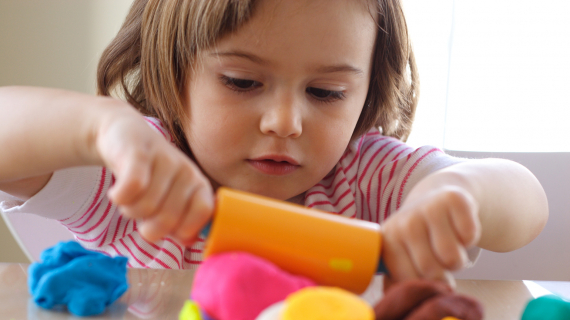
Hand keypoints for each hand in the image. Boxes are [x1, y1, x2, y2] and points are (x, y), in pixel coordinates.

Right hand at [94, 106, 213, 244]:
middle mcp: (187, 171)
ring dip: (129, 210)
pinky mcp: (139, 153)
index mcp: (199, 185)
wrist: (124, 135)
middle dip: (148, 226)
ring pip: (145, 207)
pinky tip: (117, 192)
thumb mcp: (171, 199)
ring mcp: (164, 160)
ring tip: (130, 199)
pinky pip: (131, 189)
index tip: (168, 229)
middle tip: (142, 213)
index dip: (182, 229)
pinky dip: (119, 198)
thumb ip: (182, 223)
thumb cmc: (151, 176)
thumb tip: (189, 241)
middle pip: (168, 219)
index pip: (203, 214)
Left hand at [381, 186, 480, 285]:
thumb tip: (397, 300)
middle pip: (431, 271)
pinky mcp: (453, 199)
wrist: (436, 198)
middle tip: (438, 260)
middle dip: (442, 274)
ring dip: (457, 260)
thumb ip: (397, 279)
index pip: (407, 280)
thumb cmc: (419, 237)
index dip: (424, 287)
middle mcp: (405, 222)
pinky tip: (457, 229)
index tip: (427, 280)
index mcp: (389, 240)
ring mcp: (428, 208)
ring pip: (453, 258)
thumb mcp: (402, 254)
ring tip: (447, 247)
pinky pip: (470, 236)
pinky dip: (469, 239)